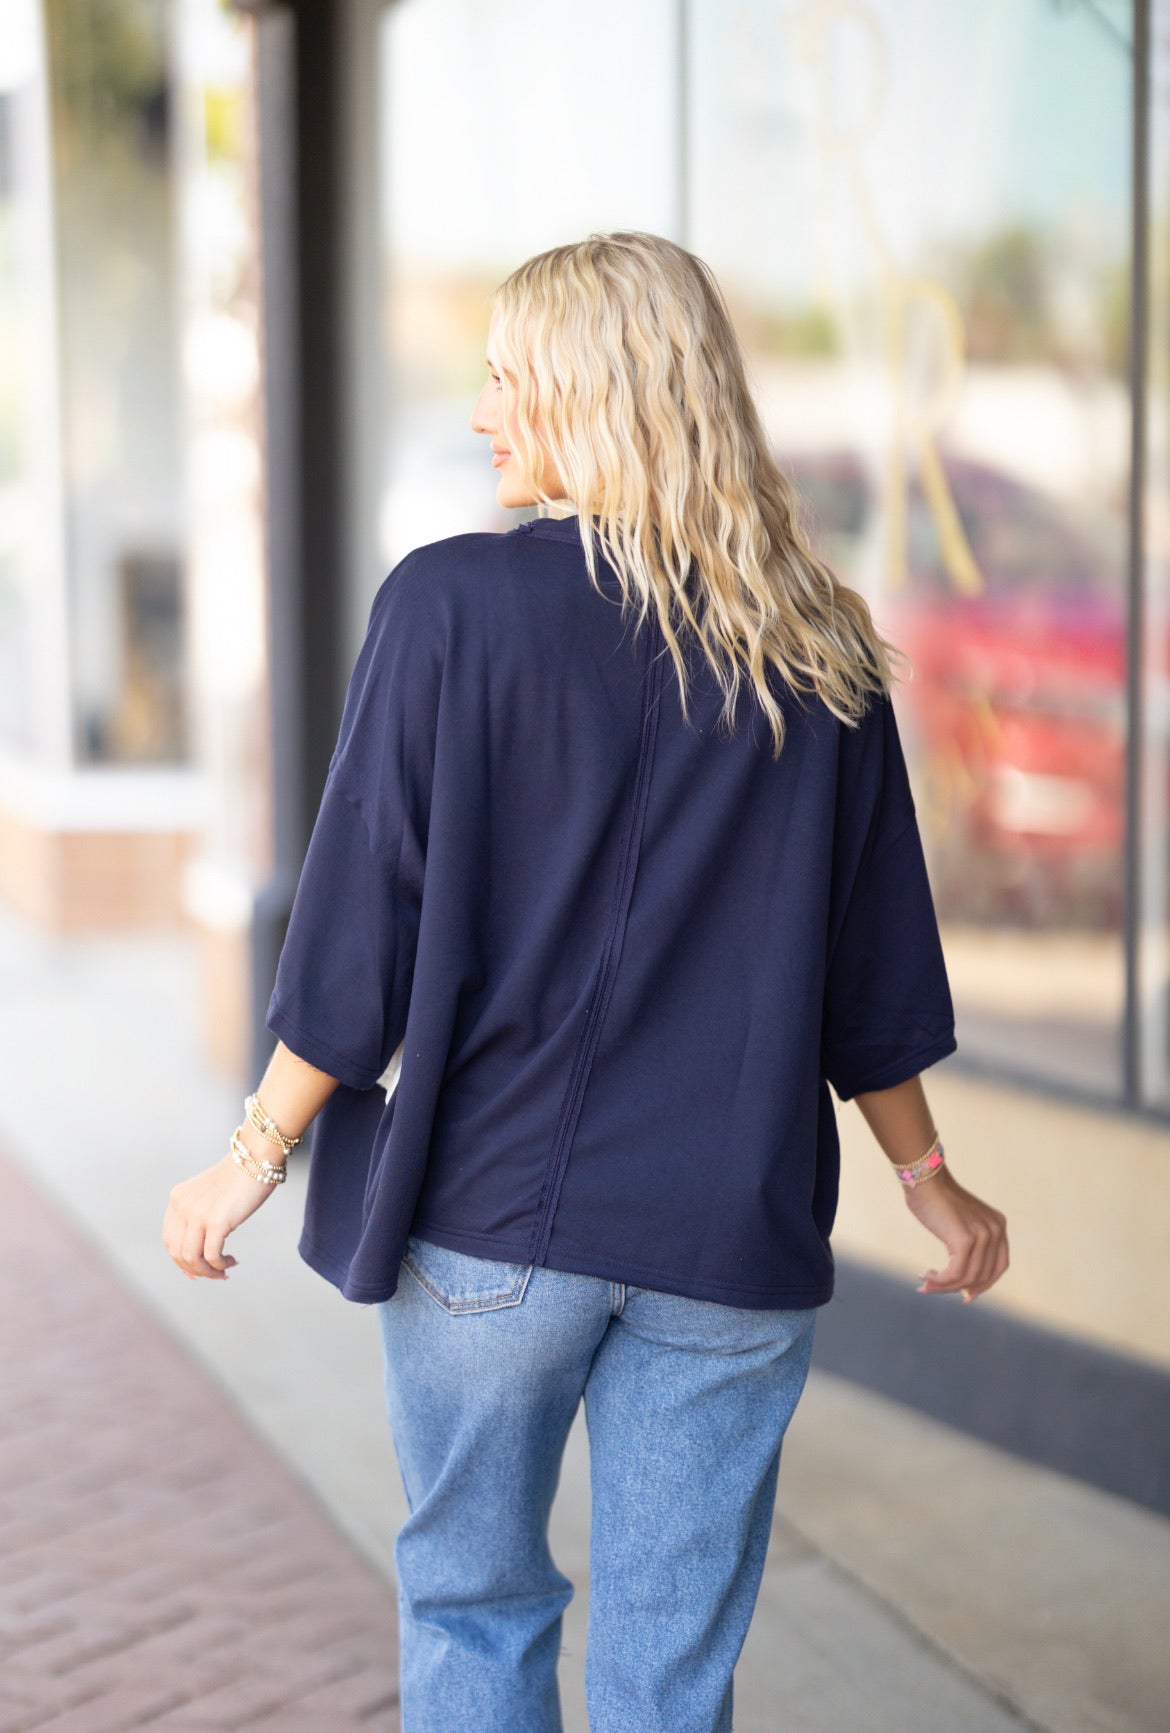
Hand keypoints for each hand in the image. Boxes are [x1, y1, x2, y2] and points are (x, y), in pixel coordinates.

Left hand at [163, 1152, 280, 1281]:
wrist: (256, 1158)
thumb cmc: (239, 1176)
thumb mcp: (208, 1195)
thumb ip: (198, 1216)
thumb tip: (200, 1253)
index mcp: (177, 1199)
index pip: (169, 1240)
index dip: (181, 1260)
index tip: (197, 1270)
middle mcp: (182, 1207)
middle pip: (178, 1253)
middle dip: (196, 1270)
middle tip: (214, 1274)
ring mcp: (198, 1215)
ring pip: (192, 1259)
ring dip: (208, 1271)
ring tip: (224, 1271)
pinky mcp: (217, 1222)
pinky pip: (212, 1256)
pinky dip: (220, 1265)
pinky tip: (232, 1261)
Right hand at [903, 1166, 1008, 1303]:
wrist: (924, 1178)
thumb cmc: (934, 1198)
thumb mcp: (960, 1222)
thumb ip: (967, 1244)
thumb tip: (962, 1281)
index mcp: (998, 1226)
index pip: (999, 1266)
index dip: (984, 1285)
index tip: (965, 1295)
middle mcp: (996, 1231)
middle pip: (983, 1276)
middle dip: (958, 1288)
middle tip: (934, 1289)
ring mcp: (983, 1236)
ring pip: (967, 1278)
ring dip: (943, 1286)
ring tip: (924, 1282)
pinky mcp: (965, 1240)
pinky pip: (954, 1274)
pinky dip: (939, 1280)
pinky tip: (925, 1275)